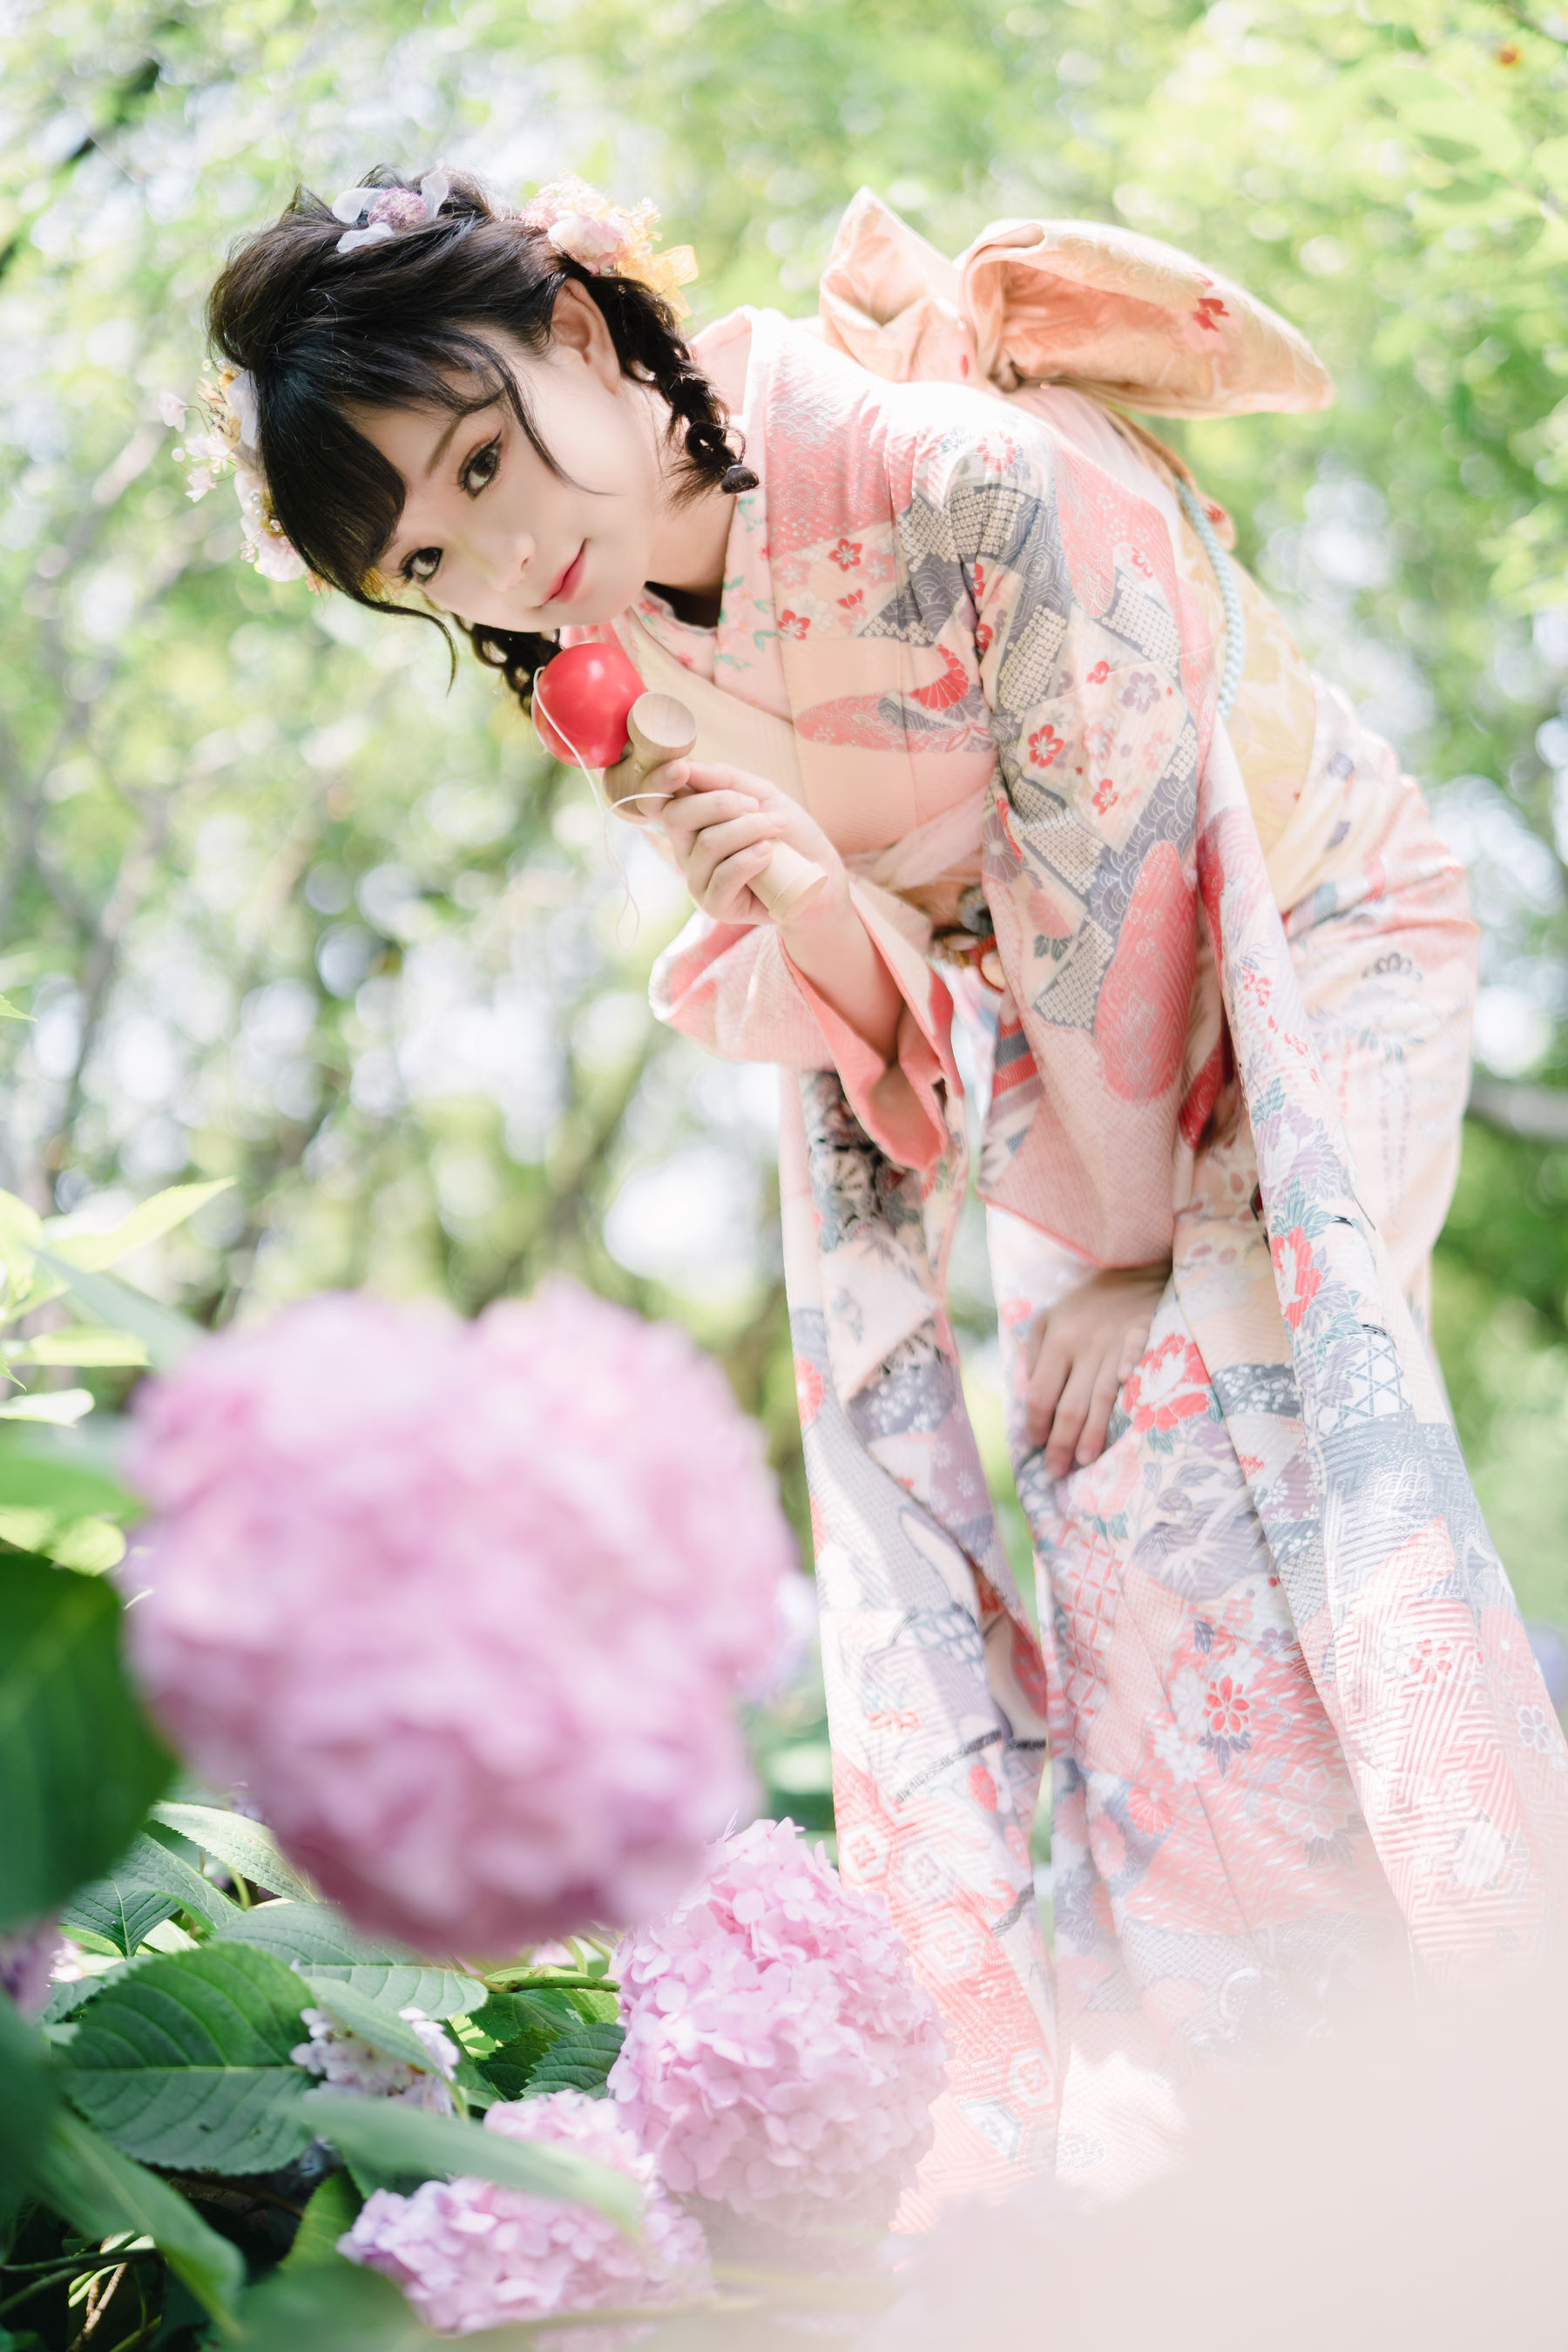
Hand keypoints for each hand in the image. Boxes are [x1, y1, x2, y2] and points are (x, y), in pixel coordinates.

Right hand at [633, 758, 846, 929]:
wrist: (817, 875)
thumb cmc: (787, 833)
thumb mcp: (761, 795)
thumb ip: (725, 780)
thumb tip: (687, 767)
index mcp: (691, 821)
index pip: (656, 801)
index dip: (658, 783)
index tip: (681, 770)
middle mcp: (686, 850)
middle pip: (677, 817)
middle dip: (720, 804)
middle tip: (757, 805)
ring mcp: (698, 880)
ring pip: (708, 845)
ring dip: (749, 829)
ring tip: (777, 827)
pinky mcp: (715, 905)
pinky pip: (723, 877)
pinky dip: (750, 859)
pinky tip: (769, 854)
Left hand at [1023, 1262, 1170, 1476]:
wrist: (1132, 1268)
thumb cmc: (1087, 1302)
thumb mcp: (1048, 1319)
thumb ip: (1034, 1354)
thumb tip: (1028, 1396)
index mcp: (1056, 1340)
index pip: (1040, 1394)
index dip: (1036, 1425)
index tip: (1036, 1445)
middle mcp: (1083, 1345)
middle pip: (1068, 1406)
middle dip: (1061, 1444)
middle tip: (1057, 1471)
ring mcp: (1115, 1343)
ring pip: (1101, 1399)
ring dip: (1093, 1435)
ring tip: (1085, 1462)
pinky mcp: (1144, 1337)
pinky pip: (1137, 1363)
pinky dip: (1132, 1382)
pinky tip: (1128, 1409)